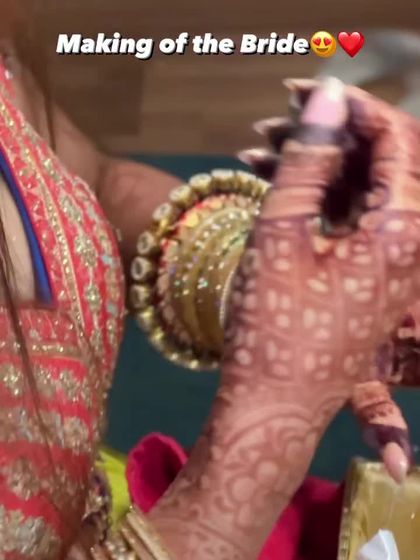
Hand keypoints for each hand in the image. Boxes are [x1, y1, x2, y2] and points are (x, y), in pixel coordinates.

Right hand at [147, 79, 419, 559]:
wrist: (274, 404)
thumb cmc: (272, 326)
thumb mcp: (280, 234)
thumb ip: (307, 160)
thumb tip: (329, 95)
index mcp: (401, 231)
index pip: (397, 142)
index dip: (353, 109)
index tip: (305, 93)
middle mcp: (409, 246)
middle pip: (387, 165)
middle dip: (337, 134)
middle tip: (283, 117)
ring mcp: (392, 264)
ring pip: (368, 191)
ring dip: (325, 165)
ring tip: (271, 150)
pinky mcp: (370, 278)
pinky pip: (357, 219)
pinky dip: (324, 198)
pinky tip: (286, 190)